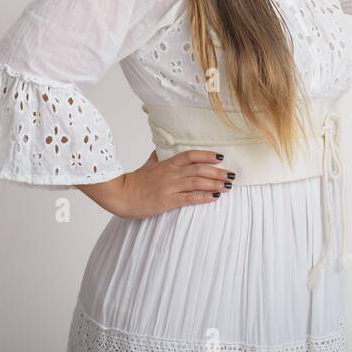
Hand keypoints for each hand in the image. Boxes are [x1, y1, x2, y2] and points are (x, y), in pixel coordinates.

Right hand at [117, 149, 233, 218]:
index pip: (191, 155)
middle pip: (199, 169)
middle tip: (231, 175)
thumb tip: (160, 150)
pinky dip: (204, 197)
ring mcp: (170, 187)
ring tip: (227, 186)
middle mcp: (171, 173)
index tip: (221, 158)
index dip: (207, 155)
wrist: (121, 195)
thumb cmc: (134, 181)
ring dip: (214, 183)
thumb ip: (157, 158)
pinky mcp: (168, 201)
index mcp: (167, 164)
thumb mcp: (147, 166)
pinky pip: (190, 198)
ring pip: (197, 182)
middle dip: (217, 172)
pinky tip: (214, 197)